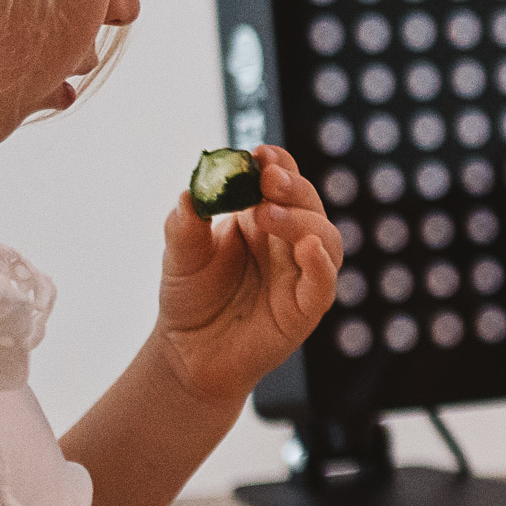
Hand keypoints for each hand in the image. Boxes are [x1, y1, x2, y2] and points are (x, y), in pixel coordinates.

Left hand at [153, 146, 341, 405]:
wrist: (188, 353)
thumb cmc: (190, 298)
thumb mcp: (180, 255)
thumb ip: (185, 225)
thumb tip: (189, 193)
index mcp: (261, 218)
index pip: (281, 180)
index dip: (277, 163)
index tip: (259, 153)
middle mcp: (287, 242)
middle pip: (308, 203)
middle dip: (292, 186)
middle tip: (268, 179)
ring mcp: (300, 274)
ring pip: (325, 238)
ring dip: (302, 220)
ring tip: (270, 215)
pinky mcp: (305, 309)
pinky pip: (324, 284)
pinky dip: (322, 265)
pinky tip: (308, 249)